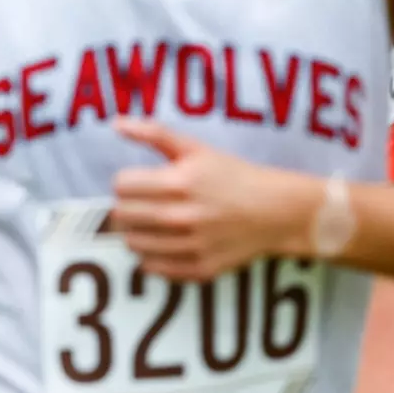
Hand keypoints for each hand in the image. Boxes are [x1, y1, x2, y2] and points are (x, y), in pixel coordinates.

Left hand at [111, 119, 319, 280]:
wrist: (277, 211)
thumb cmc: (232, 176)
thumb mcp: (195, 148)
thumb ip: (153, 133)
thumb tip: (116, 124)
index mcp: (179, 182)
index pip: (120, 186)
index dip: (125, 182)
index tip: (137, 183)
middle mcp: (183, 216)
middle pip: (122, 216)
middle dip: (126, 207)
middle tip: (141, 204)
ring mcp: (192, 246)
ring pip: (133, 244)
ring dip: (135, 232)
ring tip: (150, 223)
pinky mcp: (201, 268)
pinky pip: (154, 268)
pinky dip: (151, 257)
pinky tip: (163, 243)